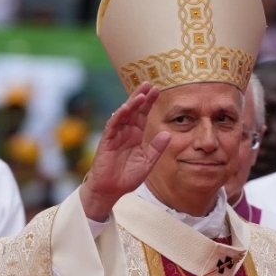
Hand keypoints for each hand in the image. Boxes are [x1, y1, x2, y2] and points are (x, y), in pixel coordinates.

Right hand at [79, 82, 171, 220]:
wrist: (110, 190)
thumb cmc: (126, 177)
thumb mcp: (147, 163)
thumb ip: (156, 149)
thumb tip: (168, 134)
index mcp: (136, 136)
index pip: (143, 115)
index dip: (149, 103)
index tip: (157, 90)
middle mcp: (126, 132)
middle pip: (134, 110)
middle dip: (141, 97)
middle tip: (149, 84)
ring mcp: (115, 136)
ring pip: (123, 115)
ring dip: (131, 104)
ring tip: (140, 94)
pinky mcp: (107, 142)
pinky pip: (112, 126)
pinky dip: (118, 117)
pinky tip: (124, 108)